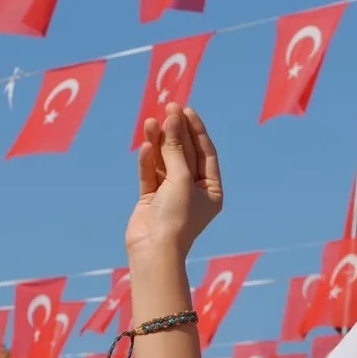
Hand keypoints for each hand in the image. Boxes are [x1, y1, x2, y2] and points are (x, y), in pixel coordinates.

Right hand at [126, 104, 223, 260]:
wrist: (153, 251)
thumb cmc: (176, 217)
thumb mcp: (180, 179)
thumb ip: (175, 149)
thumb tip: (172, 120)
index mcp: (211, 190)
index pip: (206, 153)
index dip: (196, 130)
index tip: (186, 110)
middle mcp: (192, 191)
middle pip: (184, 154)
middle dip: (176, 131)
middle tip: (169, 107)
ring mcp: (170, 195)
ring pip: (164, 162)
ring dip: (159, 142)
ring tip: (152, 121)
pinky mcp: (150, 200)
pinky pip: (150, 174)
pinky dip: (148, 160)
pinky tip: (146, 144)